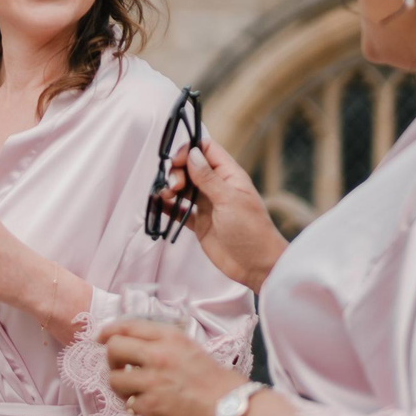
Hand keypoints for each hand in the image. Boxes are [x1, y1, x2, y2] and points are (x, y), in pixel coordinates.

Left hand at [99, 317, 235, 415]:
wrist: (231, 409)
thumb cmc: (213, 380)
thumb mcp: (188, 348)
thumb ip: (161, 343)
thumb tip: (132, 344)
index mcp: (169, 337)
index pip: (126, 326)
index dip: (108, 332)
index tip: (101, 338)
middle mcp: (158, 355)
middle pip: (113, 348)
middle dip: (110, 359)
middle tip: (118, 369)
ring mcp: (153, 381)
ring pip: (114, 379)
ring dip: (120, 387)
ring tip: (134, 393)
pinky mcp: (151, 406)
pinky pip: (129, 404)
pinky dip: (135, 407)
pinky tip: (147, 408)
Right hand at [158, 138, 287, 291]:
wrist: (257, 266)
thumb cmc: (251, 231)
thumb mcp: (229, 200)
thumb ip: (208, 178)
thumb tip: (192, 153)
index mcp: (229, 175)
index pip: (206, 149)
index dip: (189, 150)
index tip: (176, 161)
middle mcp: (216, 186)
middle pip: (190, 166)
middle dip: (176, 172)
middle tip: (175, 187)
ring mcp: (207, 204)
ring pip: (183, 187)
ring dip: (170, 188)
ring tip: (166, 196)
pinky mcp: (199, 223)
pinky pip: (178, 209)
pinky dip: (167, 206)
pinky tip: (157, 204)